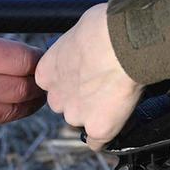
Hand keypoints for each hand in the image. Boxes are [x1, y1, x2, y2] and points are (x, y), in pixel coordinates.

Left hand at [37, 3, 143, 148]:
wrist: (122, 41)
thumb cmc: (104, 28)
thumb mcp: (78, 32)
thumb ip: (75, 49)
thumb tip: (85, 46)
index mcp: (46, 73)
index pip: (55, 86)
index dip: (73, 80)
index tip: (86, 75)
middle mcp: (57, 97)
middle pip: (68, 106)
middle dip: (83, 99)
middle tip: (104, 84)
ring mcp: (77, 115)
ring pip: (84, 120)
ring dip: (97, 113)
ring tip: (118, 94)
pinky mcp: (98, 129)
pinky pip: (98, 141)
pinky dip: (106, 135)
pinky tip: (115, 122)